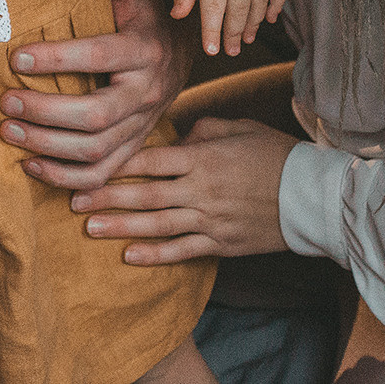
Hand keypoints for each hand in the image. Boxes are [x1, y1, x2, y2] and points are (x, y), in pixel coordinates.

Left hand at [0, 0, 180, 190]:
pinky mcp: (134, 147)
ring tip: (9, 133)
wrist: (182, 53)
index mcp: (145, 50)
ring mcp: (142, 125)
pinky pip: (103, 173)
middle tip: (5, 103)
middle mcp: (147, 93)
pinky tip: (31, 168)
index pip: (100, 56)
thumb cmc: (147, 15)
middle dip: (46, 113)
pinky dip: (67, 179)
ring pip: (97, 151)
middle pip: (97, 116)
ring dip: (48, 148)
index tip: (15, 57)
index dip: (58, 59)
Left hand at [70, 116, 296, 262]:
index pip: (149, 159)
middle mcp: (201, 189)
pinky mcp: (221, 243)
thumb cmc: (276, 154)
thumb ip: (201, 129)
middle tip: (71, 199)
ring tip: (89, 227)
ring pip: (157, 225)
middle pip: (144, 194)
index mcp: (202, 157)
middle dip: (105, 197)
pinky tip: (129, 256)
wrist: (313, 196)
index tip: (87, 164)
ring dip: (120, 227)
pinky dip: (155, 255)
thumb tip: (174, 136)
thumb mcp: (238, 127)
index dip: (115, 164)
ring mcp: (210, 219)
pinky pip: (183, 251)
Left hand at [170, 0, 284, 57]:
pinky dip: (275, 7)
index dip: (212, 33)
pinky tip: (269, 20)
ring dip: (252, 25)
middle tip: (230, 52)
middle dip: (233, 35)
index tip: (212, 51)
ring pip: (258, 7)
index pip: (213, 12)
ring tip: (245, 40)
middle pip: (237, 13)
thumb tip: (177, 16)